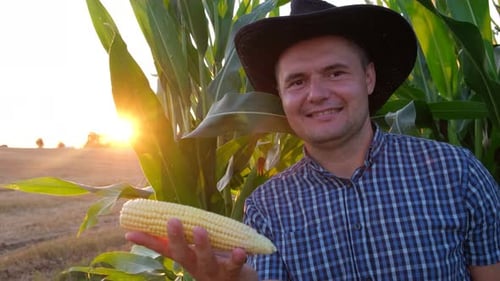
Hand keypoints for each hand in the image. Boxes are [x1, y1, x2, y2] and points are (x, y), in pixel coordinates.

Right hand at [125, 218, 257, 280]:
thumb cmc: (217, 260)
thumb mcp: (198, 249)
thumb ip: (187, 235)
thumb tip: (168, 214)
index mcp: (187, 257)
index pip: (163, 248)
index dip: (146, 241)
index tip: (129, 232)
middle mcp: (196, 267)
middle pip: (182, 254)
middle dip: (176, 238)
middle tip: (172, 220)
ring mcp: (214, 272)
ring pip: (206, 260)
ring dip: (202, 245)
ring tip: (200, 229)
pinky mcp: (233, 273)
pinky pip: (235, 266)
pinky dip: (236, 258)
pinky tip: (239, 249)